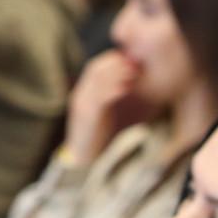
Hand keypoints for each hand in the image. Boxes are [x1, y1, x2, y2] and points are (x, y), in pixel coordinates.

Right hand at [63, 51, 140, 167]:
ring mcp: (81, 103)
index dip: (114, 61)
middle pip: (95, 68)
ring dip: (115, 73)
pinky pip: (97, 98)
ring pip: (95, 80)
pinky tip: (124, 89)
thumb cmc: (99, 135)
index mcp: (86, 92)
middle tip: (136, 63)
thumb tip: (133, 86)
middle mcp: (81, 94)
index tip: (134, 60)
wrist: (83, 157)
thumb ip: (115, 98)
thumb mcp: (108, 113)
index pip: (97, 67)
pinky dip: (111, 91)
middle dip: (115, 64)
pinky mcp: (85, 115)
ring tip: (133, 71)